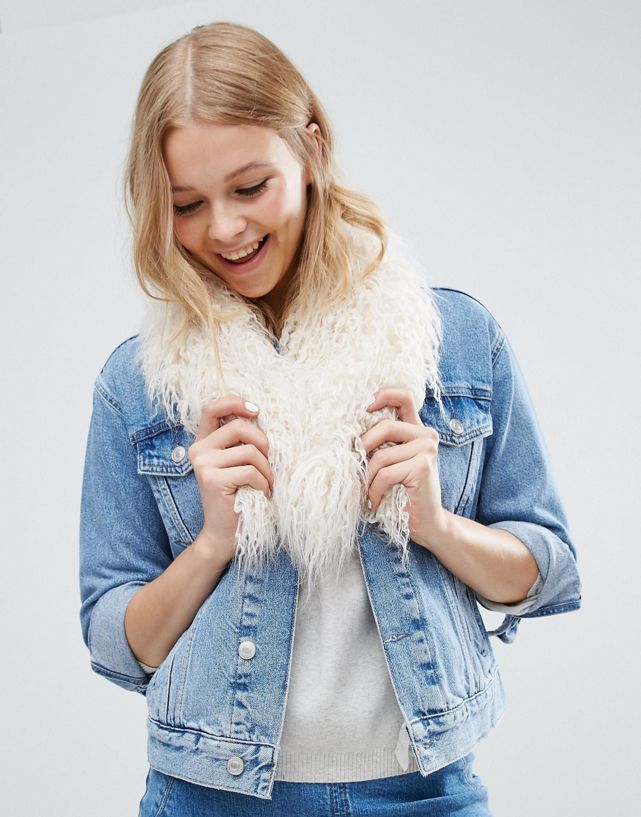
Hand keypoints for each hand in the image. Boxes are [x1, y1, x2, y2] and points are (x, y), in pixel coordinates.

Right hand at [188, 396, 272, 565]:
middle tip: (269, 464)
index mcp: (204, 442)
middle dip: (263, 443)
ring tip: (265, 484)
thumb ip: (241, 441)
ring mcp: (203, 464)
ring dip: (266, 470)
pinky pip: (251, 471)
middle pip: (239, 427)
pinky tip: (261, 494)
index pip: (212, 407)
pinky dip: (263, 484)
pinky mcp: (212, 480)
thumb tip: (260, 416)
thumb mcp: (238, 463)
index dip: (235, 402)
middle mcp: (199, 450)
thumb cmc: (239, 495)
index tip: (256, 411)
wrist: (224, 534)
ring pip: (250, 451)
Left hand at [360, 388, 445, 547]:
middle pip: (384, 427)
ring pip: (381, 456)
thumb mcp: (388, 463)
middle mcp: (426, 435)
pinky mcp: (424, 467)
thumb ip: (379, 444)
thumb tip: (346, 433)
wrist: (427, 524)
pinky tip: (375, 502)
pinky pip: (385, 474)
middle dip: (362, 449)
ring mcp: (427, 449)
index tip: (363, 407)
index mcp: (416, 429)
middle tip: (353, 470)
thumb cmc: (400, 494)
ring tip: (366, 494)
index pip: (403, 397)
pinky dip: (374, 491)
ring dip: (367, 479)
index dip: (382, 395)